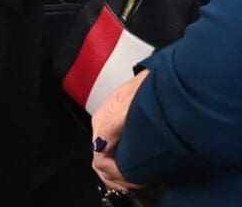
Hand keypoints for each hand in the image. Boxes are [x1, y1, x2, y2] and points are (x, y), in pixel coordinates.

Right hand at [91, 69, 148, 193]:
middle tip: (135, 185)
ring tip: (137, 180)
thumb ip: (112, 125)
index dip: (113, 172)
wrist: (164, 78)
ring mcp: (112, 128)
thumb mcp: (129, 106)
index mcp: (101, 122)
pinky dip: (124, 166)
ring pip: (108, 158)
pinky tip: (136, 170)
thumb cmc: (147, 89)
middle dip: (115, 175)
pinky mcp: (122, 129)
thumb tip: (99, 147)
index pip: (98, 156)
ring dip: (120, 172)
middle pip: (101, 159)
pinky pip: (117, 153)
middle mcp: (103, 126)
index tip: (132, 181)